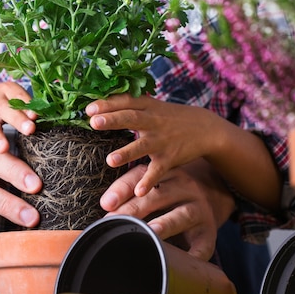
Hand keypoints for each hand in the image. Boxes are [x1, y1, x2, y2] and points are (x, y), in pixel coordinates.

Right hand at [0, 82, 36, 153]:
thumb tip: (52, 117)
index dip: (28, 105)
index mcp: (7, 91)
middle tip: (30, 129)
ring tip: (4, 148)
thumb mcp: (8, 96)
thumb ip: (26, 105)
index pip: (19, 95)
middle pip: (7, 110)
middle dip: (18, 120)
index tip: (36, 115)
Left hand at [87, 94, 281, 210]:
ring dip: (127, 153)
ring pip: (142, 146)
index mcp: (147, 107)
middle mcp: (153, 122)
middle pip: (131, 119)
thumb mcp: (152, 105)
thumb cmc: (169, 117)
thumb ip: (129, 104)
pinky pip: (158, 171)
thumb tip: (97, 102)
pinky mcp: (170, 158)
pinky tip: (139, 192)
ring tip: (110, 160)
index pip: (126, 102)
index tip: (89, 108)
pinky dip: (149, 181)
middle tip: (94, 122)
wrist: (205, 128)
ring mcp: (162, 141)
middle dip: (113, 120)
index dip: (108, 104)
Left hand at [100, 159, 234, 259]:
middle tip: (115, 221)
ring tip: (151, 231)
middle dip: (135, 209)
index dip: (123, 190)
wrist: (215, 194)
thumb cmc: (170, 191)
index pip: (142, 177)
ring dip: (166, 223)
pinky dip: (194, 254)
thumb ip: (126, 188)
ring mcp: (199, 210)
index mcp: (167, 173)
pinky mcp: (208, 233)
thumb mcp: (151, 182)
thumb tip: (106, 204)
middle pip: (159, 196)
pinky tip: (181, 262)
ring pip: (183, 215)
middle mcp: (185, 188)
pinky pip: (203, 245)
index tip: (106, 204)